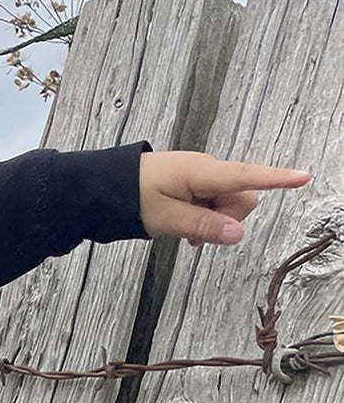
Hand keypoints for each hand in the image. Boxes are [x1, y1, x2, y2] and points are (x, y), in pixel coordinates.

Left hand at [139, 152, 311, 245]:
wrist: (98, 186)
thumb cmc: (127, 196)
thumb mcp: (164, 217)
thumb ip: (202, 225)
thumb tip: (238, 233)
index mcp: (200, 172)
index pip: (244, 176)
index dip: (275, 180)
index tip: (303, 177)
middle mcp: (205, 169)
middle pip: (240, 196)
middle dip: (226, 218)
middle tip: (194, 234)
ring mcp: (199, 175)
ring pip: (227, 202)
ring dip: (213, 220)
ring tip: (184, 230)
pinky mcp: (191, 182)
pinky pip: (212, 201)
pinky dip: (205, 215)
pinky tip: (185, 225)